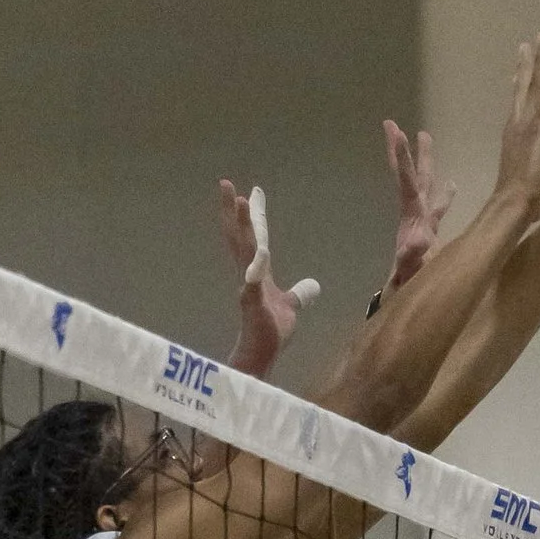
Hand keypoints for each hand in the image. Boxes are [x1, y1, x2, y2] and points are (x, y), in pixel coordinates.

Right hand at [218, 178, 320, 379]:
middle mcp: (249, 275)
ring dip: (242, 227)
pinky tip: (256, 253)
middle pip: (240, 237)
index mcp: (258, 274)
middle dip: (234, 211)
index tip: (250, 192)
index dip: (252, 217)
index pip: (253, 239)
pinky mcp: (253, 304)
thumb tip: (313, 285)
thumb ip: (299, 294)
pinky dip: (254, 270)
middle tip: (226, 183)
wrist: (263, 354)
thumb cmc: (271, 332)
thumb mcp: (290, 307)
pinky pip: (253, 284)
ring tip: (240, 202)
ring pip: (244, 252)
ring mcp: (249, 288)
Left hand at [382, 118, 454, 292]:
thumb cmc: (410, 282)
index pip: (407, 181)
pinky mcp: (431, 231)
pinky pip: (439, 208)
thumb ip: (412, 257)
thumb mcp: (411, 269)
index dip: (403, 158)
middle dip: (406, 151)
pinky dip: (446, 195)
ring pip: (425, 185)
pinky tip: (453, 184)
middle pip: (412, 176)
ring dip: (426, 162)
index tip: (398, 133)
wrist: (408, 292)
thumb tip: (417, 243)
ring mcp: (423, 220)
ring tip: (426, 136)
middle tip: (392, 124)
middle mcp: (416, 212)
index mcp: (412, 216)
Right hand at [495, 33, 539, 219]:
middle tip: (530, 41)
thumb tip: (531, 184)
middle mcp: (516, 124)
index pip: (518, 104)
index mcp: (515, 136)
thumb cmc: (519, 202)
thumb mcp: (526, 181)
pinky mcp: (536, 127)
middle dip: (526, 63)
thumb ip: (529, 174)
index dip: (519, 84)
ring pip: (532, 84)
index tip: (521, 67)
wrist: (513, 206)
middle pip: (521, 87)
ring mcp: (525, 123)